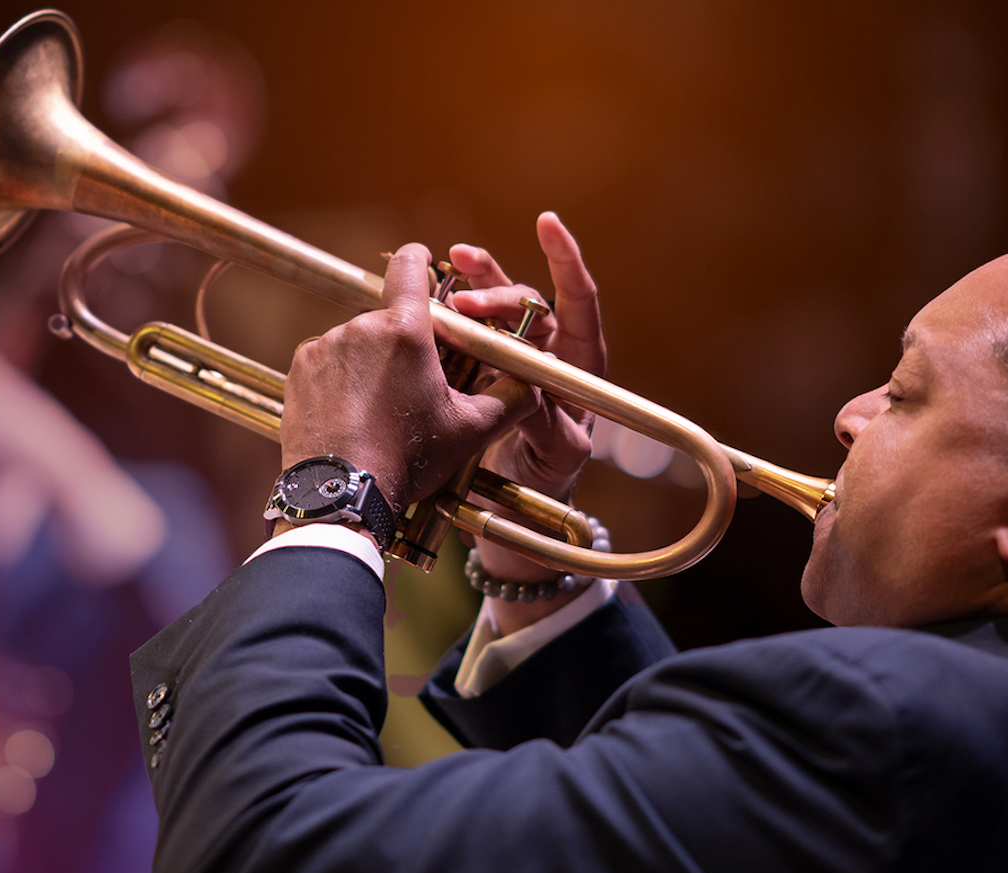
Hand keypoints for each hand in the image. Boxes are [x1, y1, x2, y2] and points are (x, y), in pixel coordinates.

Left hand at [281, 244, 537, 514]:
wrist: (341, 496)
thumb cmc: (409, 459)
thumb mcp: (472, 431)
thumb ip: (512, 399)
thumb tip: (538, 381)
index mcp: (406, 330)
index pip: (410, 264)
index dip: (422, 260)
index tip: (428, 264)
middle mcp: (360, 327)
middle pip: (389, 318)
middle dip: (405, 342)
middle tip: (417, 384)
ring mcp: (324, 347)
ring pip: (358, 342)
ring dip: (372, 364)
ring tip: (382, 410)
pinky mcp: (299, 370)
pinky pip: (328, 362)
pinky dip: (342, 380)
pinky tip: (354, 415)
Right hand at [448, 212, 605, 503]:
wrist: (510, 513)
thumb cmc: (546, 483)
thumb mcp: (557, 457)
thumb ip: (549, 424)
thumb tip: (532, 389)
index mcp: (578, 369)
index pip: (579, 303)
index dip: (566, 261)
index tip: (547, 224)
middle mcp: (546, 354)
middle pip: (526, 302)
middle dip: (495, 292)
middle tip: (462, 304)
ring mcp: (510, 358)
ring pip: (493, 307)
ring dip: (472, 285)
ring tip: (449, 272)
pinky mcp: (477, 369)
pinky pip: (465, 330)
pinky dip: (448, 312)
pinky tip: (427, 300)